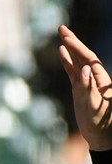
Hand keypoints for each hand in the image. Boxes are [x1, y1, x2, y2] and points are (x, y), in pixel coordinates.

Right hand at [59, 24, 111, 150]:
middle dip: (73, 41)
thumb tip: (84, 69)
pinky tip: (62, 53)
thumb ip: (89, 87)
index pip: (88, 58)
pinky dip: (68, 61)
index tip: (65, 36)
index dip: (77, 46)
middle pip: (83, 55)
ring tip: (62, 36)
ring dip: (71, 48)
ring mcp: (87, 82)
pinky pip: (73, 71)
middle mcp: (95, 77)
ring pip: (78, 61)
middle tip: (61, 28)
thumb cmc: (101, 122)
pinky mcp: (80, 89)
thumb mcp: (94, 106)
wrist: (102, 135)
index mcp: (100, 79)